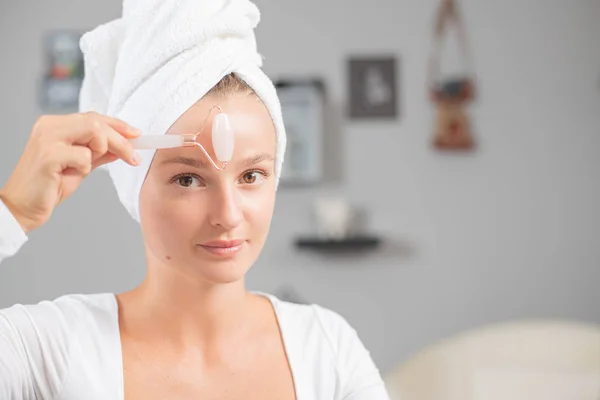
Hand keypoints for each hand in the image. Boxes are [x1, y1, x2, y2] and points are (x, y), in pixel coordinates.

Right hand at [0, 112, 140, 232]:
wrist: (24, 207)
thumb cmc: (50, 186)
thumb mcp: (80, 165)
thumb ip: (99, 152)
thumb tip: (125, 145)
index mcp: (54, 124)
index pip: (93, 117)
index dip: (118, 125)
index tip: (137, 135)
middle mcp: (49, 126)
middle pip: (97, 122)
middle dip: (121, 140)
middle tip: (134, 157)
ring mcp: (47, 139)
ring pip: (94, 133)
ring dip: (103, 152)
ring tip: (86, 168)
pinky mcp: (48, 156)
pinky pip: (84, 156)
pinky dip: (85, 168)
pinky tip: (70, 175)